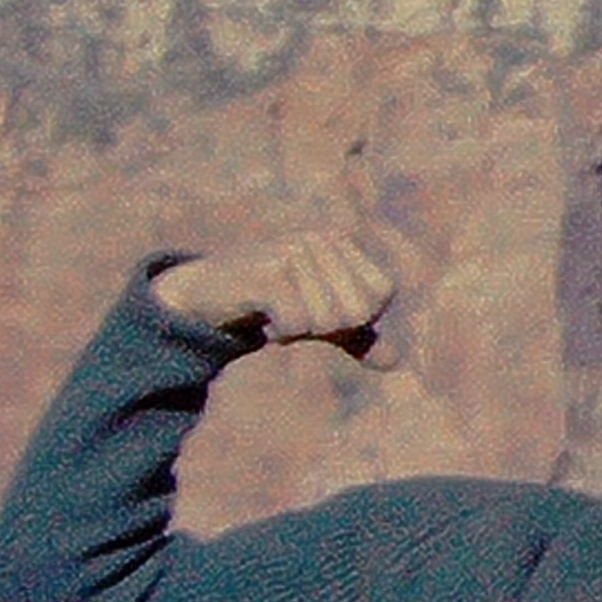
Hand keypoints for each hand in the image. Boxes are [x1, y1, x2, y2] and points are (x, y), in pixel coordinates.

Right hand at [151, 231, 397, 358]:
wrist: (205, 295)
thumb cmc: (268, 304)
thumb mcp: (320, 322)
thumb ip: (358, 338)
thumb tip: (396, 361)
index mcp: (341, 243)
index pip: (381, 293)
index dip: (356, 316)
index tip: (319, 309)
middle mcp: (322, 239)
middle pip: (357, 311)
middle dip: (325, 327)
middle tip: (294, 312)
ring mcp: (295, 250)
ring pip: (326, 320)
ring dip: (298, 330)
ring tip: (275, 311)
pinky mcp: (268, 270)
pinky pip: (298, 322)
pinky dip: (281, 332)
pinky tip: (261, 315)